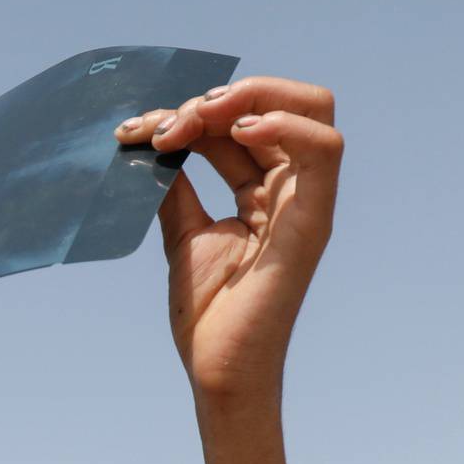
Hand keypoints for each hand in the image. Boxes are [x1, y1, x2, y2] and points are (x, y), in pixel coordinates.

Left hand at [115, 77, 343, 402]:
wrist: (217, 369)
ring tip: (200, 119)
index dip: (189, 114)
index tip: (139, 130)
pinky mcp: (314, 222)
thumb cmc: (208, 313)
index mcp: (263, 192)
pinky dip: (285, 124)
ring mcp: (307, 203)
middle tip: (176, 120)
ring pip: (313, 110)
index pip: (236, 123)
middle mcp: (291, 190)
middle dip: (228, 94)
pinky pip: (324, 150)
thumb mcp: (182, 231)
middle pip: (284, 102)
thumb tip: (153, 138)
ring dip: (252, 97)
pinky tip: (238, 129)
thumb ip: (176, 184)